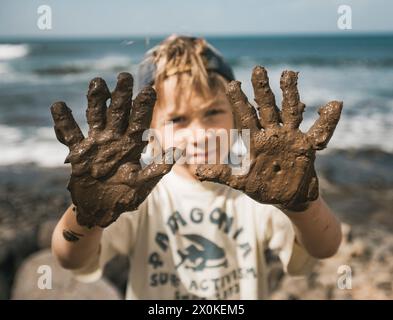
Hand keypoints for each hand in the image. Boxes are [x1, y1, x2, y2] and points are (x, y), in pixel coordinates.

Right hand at [51, 72, 179, 227]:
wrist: (100, 210)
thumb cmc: (124, 198)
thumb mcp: (142, 185)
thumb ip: (158, 169)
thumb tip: (178, 152)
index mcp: (131, 146)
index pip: (139, 122)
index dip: (144, 107)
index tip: (149, 89)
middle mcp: (114, 139)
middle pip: (118, 112)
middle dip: (121, 95)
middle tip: (124, 77)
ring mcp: (96, 143)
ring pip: (96, 116)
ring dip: (96, 100)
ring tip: (97, 82)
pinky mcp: (78, 152)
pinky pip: (70, 134)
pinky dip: (64, 122)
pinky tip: (58, 105)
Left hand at [195, 66, 342, 210]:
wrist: (285, 198)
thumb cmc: (261, 187)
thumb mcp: (239, 182)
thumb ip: (220, 174)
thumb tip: (197, 172)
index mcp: (254, 140)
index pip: (245, 116)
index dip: (239, 101)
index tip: (233, 83)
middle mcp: (272, 133)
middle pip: (267, 107)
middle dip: (262, 90)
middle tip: (258, 69)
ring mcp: (290, 137)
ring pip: (290, 111)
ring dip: (290, 94)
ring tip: (288, 74)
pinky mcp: (306, 147)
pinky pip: (320, 131)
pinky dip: (328, 120)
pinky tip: (334, 104)